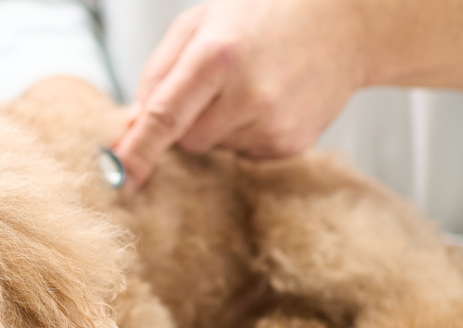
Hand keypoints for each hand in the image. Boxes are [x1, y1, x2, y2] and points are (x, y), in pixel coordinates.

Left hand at [114, 0, 462, 188]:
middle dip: (187, 123)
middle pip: (187, 140)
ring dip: (220, 127)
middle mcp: (247, 93)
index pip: (164, 116)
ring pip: (216, 148)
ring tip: (249, 86)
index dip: (138, 149)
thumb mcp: (200, 23)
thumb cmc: (262, 17)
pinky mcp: (291, 144)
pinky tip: (269, 101)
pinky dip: (245, 134)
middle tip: (214, 87)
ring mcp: (273, 123)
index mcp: (216, 55)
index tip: (120, 174)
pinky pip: (244, 154)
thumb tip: (134, 124)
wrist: (343, 25)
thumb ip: (159, 72)